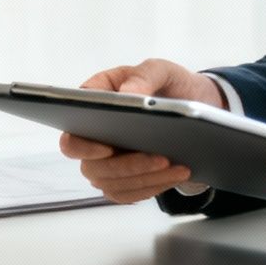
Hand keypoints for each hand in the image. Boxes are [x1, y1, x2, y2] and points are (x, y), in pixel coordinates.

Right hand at [57, 58, 222, 202]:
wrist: (194, 105)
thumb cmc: (167, 85)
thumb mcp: (160, 70)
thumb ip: (143, 76)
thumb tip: (128, 95)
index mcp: (91, 107)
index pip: (71, 136)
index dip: (83, 147)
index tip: (108, 149)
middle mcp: (93, 138)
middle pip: (91, 167)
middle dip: (127, 166)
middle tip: (161, 158)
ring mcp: (106, 162)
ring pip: (111, 184)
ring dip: (145, 178)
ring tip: (176, 166)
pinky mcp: (123, 180)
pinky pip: (128, 194)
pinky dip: (153, 187)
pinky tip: (176, 174)